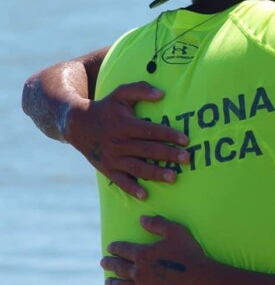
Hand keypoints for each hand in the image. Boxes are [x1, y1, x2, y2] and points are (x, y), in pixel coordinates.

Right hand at [65, 82, 189, 198]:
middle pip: (148, 150)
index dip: (169, 135)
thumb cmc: (106, 108)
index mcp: (125, 125)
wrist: (77, 125)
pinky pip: (120, 181)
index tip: (185, 140)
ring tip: (174, 178)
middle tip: (187, 159)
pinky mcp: (107, 169)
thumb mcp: (120, 93)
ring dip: (156, 173)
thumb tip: (162, 94)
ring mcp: (113, 158)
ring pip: (138, 167)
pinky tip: (145, 195)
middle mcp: (119, 143)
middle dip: (169, 155)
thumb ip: (140, 90)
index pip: (151, 131)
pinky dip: (132, 188)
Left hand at [101, 215, 208, 284]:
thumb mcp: (176, 231)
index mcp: (143, 255)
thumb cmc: (189, 253)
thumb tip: (141, 219)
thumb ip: (157, 224)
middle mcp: (139, 273)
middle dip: (110, 264)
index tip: (109, 248)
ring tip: (107, 283)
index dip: (115, 248)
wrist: (200, 281)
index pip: (124, 250)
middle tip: (103, 263)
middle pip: (119, 268)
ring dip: (113, 284)